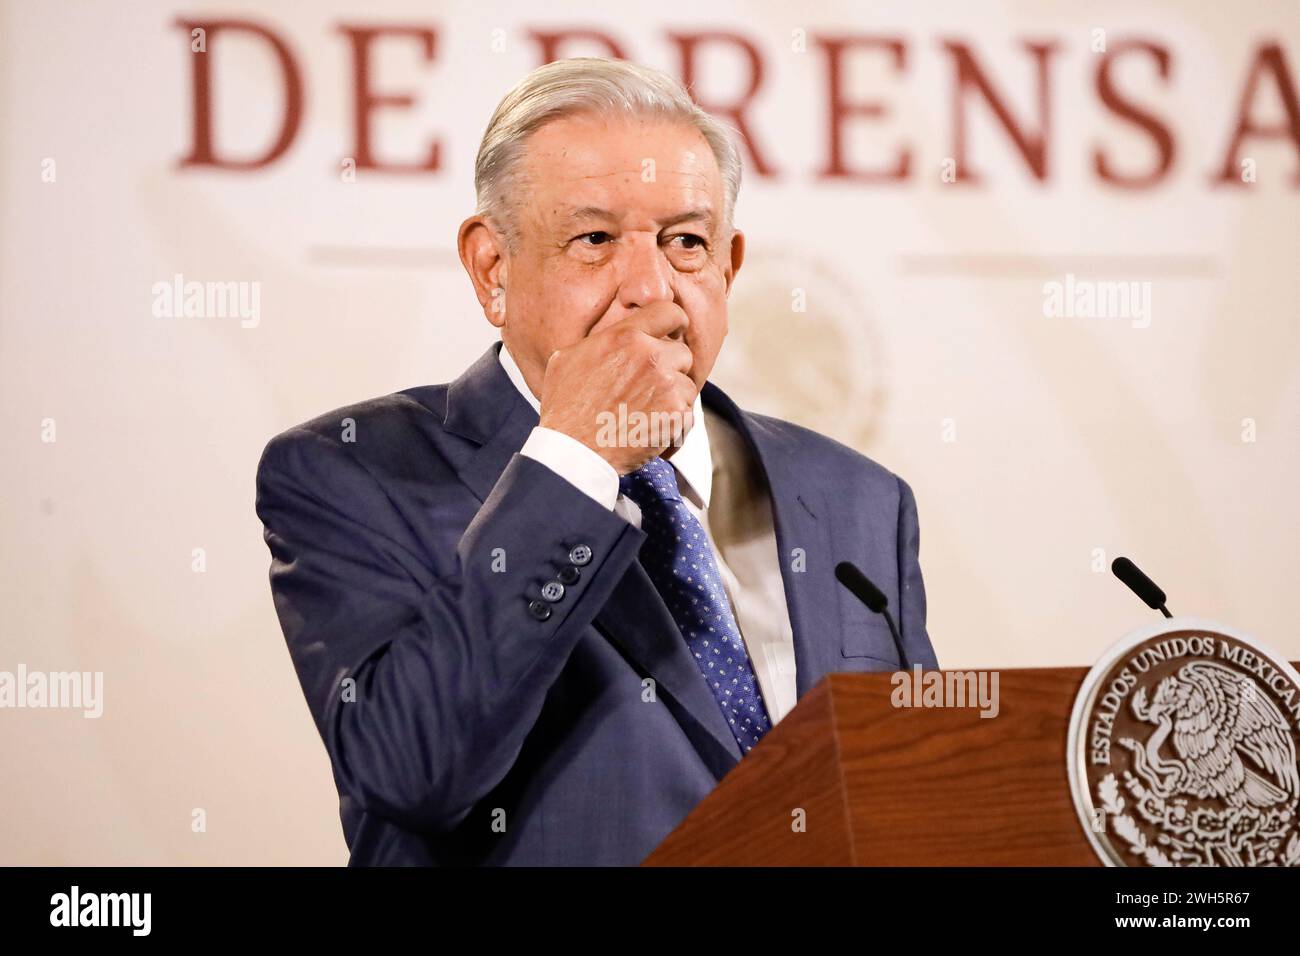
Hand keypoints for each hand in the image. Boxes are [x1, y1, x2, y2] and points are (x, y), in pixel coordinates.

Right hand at [538, 302, 697, 474]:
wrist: (575, 451)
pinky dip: (675, 423)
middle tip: (650, 386)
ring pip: (688, 385)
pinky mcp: (676, 416)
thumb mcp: (567, 358)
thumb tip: (610, 335)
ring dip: (674, 397)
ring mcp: (667, 387)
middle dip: (671, 367)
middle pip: (683, 352)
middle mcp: (651, 357)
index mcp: (626, 337)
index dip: (675, 321)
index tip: (674, 332)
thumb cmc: (565, 407)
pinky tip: (651, 428)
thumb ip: (598, 339)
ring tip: (646, 411)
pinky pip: (689, 414)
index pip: (670, 311)